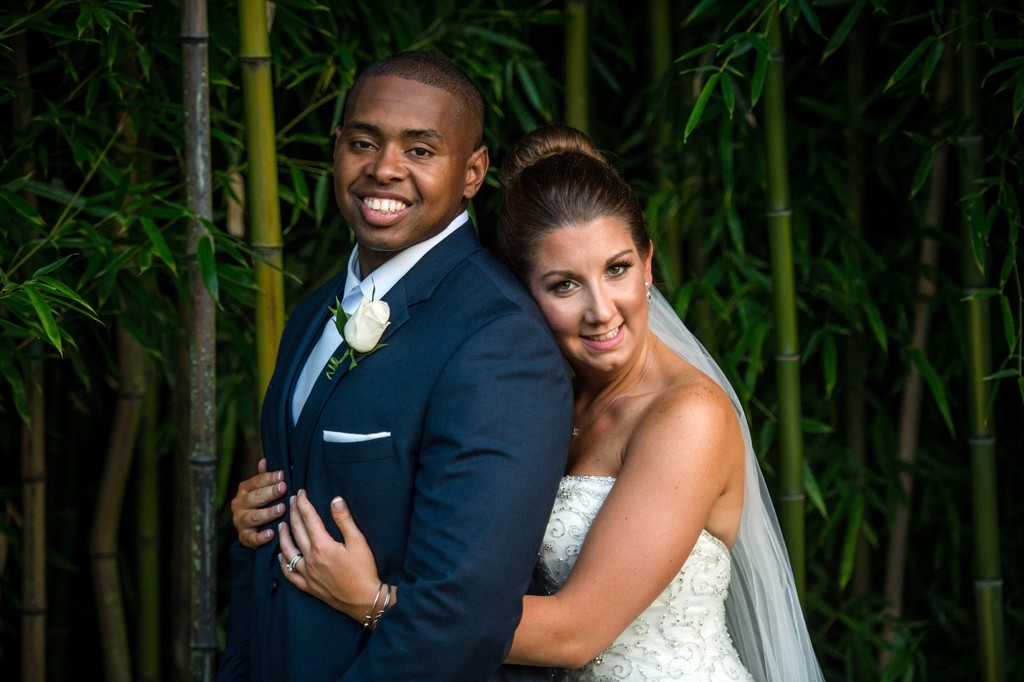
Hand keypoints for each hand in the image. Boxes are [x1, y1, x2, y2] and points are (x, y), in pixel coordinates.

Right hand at [230, 457, 286, 547]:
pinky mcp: (244, 537)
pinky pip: (251, 538)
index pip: (256, 482)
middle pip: (255, 498)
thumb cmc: (260, 503)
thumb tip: (265, 460)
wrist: (250, 528)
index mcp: (244, 490)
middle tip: (283, 488)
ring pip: (253, 517)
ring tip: (281, 509)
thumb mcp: (261, 488)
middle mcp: (240, 505)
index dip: (269, 478)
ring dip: (268, 513)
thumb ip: (263, 477)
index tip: (282, 475)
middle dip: (270, 493)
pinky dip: (260, 537)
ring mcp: (240, 521)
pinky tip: (271, 533)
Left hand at [277, 489, 384, 621]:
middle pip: (296, 531)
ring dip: (283, 535)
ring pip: (288, 551)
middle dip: (293, 513)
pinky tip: (280, 556)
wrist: (364, 600)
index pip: (308, 518)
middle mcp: (310, 558)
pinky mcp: (308, 586)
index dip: (303, 503)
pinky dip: (282, 563)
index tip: (301, 492)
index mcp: (322, 545)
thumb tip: (335, 500)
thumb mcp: (358, 541)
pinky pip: (289, 573)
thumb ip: (344, 520)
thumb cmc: (364, 570)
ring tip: (282, 524)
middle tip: (292, 501)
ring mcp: (307, 573)